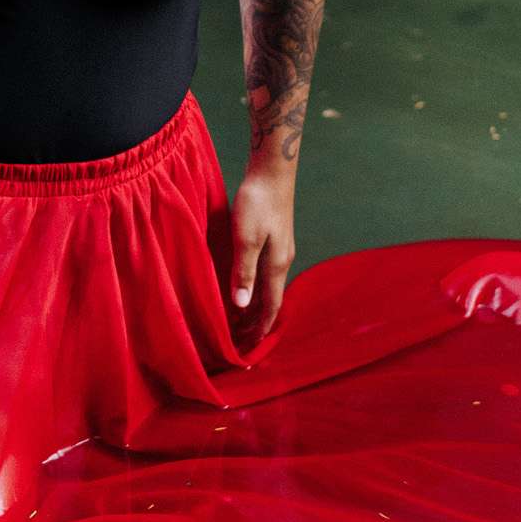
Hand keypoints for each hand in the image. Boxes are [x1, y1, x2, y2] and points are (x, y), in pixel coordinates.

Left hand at [229, 166, 296, 344]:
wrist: (271, 171)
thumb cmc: (256, 203)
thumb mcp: (245, 239)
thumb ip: (243, 272)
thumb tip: (241, 306)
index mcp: (276, 266)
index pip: (270, 308)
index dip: (259, 329)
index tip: (248, 349)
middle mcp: (282, 262)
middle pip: (271, 301)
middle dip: (257, 323)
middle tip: (240, 342)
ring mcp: (280, 251)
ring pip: (269, 288)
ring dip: (255, 307)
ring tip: (238, 322)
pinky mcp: (274, 240)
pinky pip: (266, 275)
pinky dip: (255, 290)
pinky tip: (244, 288)